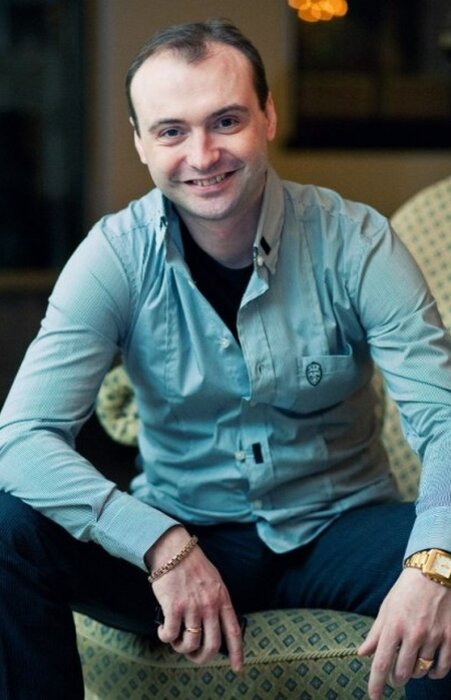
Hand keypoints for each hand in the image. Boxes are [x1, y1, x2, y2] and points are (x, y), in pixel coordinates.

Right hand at [145, 527, 243, 671]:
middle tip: (193, 656)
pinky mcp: (174, 607)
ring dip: (180, 647)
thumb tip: (213, 627)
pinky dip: (165, 637)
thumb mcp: (214, 581)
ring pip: (190, 644)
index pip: (233, 631)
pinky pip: (171, 635)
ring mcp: (192, 607)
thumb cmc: (192, 565)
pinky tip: (163, 630)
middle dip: (201, 658)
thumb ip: (216, 602)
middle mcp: (210, 605)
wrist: (173, 550)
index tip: (237, 667)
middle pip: (211, 645)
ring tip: (175, 639)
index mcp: (222, 598)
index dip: (236, 652)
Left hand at [358, 567, 450, 698]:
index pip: (382, 663)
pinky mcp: (450, 637)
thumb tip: (362, 654)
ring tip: (411, 668)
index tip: (374, 697)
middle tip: (395, 678)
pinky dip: (436, 673)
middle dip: (396, 680)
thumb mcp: (386, 609)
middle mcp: (413, 633)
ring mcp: (434, 636)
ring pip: (422, 671)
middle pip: (402, 672)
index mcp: (393, 625)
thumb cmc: (405, 591)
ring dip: (415, 674)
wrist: (433, 574)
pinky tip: (431, 670)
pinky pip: (444, 667)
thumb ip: (375, 634)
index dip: (376, 684)